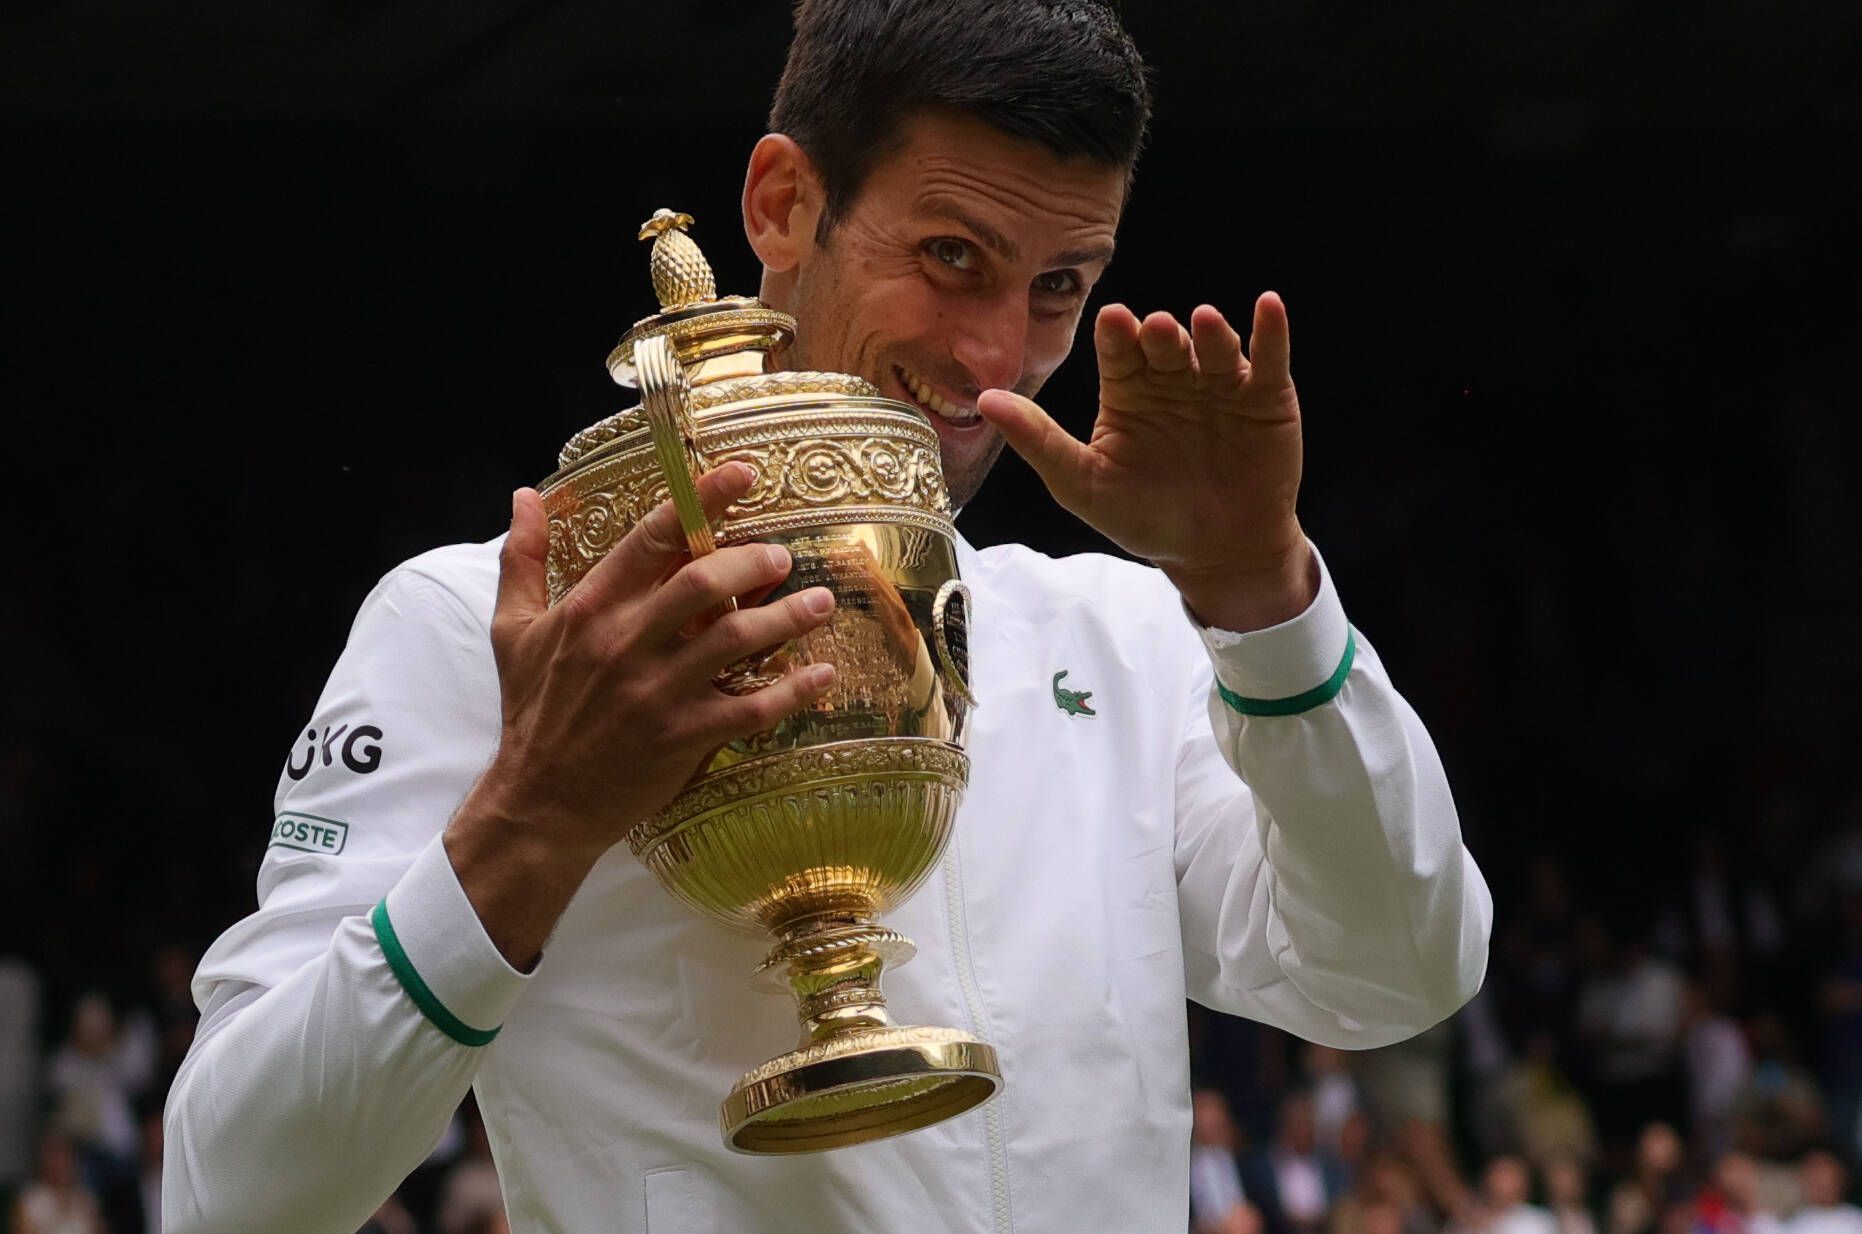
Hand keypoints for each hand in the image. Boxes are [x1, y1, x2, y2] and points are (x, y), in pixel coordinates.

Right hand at [446, 463, 836, 964]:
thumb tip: (524, 496)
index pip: (651, 537)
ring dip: (786, 617)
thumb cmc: (531, 712)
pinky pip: (750, 708)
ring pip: (734, 640)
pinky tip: (821, 675)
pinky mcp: (681, 738)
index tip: (744, 475)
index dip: (702, 500)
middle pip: (701, 582)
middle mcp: (623, 643)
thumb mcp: (512, 631)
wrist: (538, 803)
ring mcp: (655, 692)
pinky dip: (791, 690)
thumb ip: (522, 560)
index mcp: (589, 609)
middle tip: (782, 555)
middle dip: (751, 560)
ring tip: (820, 602)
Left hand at [977, 294, 1314, 630]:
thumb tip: (984, 400)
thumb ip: (1039, 442)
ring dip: (1210, 332)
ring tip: (1204, 323)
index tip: (1113, 322)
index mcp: (1128, 391)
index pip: (1119, 353)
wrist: (1217, 553)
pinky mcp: (1265, 395)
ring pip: (1214, 346)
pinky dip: (1271, 331)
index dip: (1117, 337)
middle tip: (1155, 329)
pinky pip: (1268, 357)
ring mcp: (1220, 383)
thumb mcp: (1084, 485)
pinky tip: (1268, 307)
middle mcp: (1172, 378)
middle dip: (1161, 335)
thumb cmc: (1145, 518)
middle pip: (1165, 345)